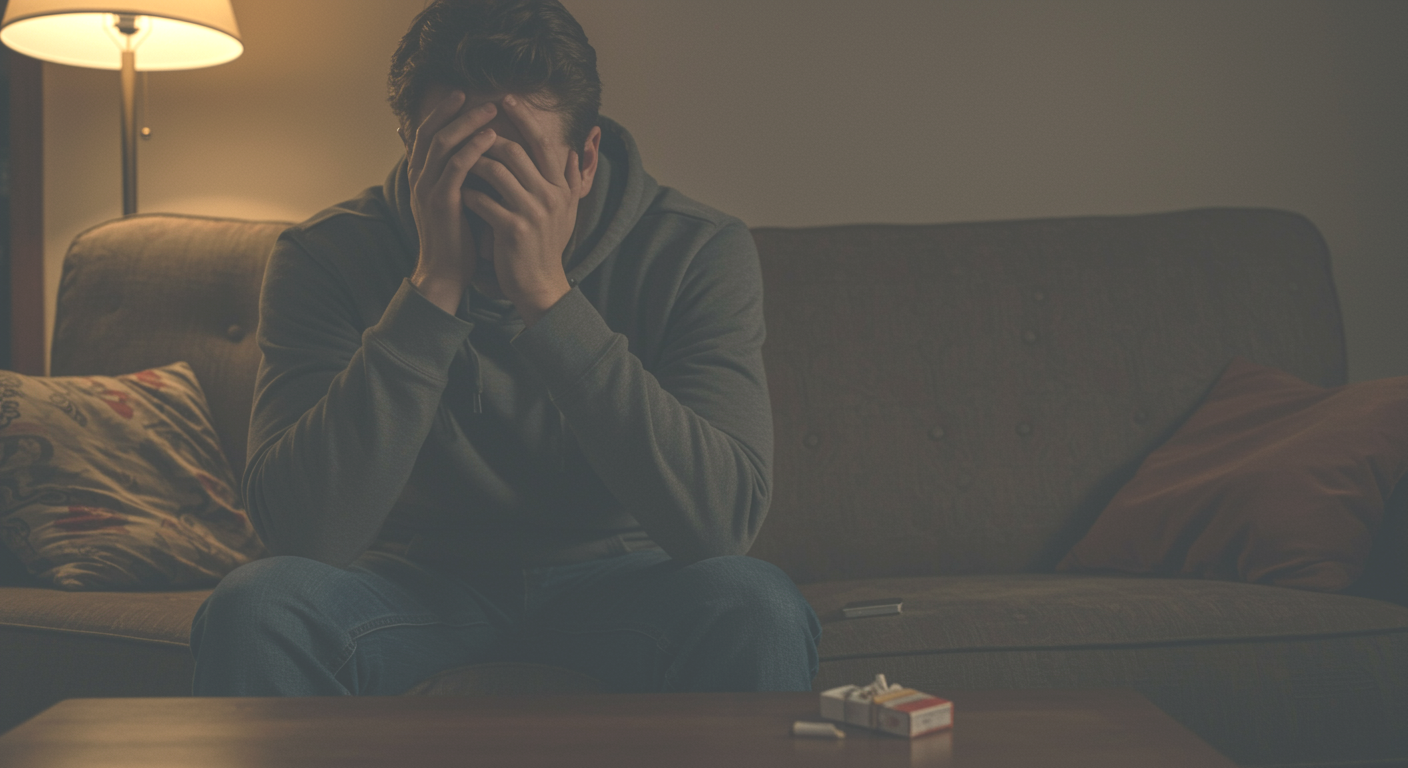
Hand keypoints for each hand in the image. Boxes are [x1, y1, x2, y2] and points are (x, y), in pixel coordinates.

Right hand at [405, 91, 499, 313]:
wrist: (445, 273)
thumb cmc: (455, 239)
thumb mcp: (452, 201)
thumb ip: (454, 177)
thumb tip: (466, 157)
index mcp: (421, 177)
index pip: (428, 135)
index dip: (443, 113)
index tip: (463, 95)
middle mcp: (419, 179)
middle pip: (433, 132)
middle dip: (454, 111)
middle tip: (476, 94)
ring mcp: (428, 189)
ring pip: (444, 144)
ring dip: (468, 123)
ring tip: (490, 109)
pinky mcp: (442, 202)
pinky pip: (457, 166)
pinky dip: (473, 147)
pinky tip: (491, 136)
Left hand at [459, 93, 586, 325]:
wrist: (541, 285)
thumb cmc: (548, 246)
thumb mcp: (568, 211)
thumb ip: (570, 179)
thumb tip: (575, 150)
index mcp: (561, 187)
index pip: (543, 143)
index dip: (524, 118)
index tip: (506, 99)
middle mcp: (550, 196)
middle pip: (514, 151)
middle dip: (487, 138)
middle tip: (469, 130)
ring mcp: (532, 212)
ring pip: (495, 172)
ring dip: (473, 163)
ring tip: (460, 162)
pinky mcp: (512, 229)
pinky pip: (483, 200)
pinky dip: (469, 193)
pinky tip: (461, 194)